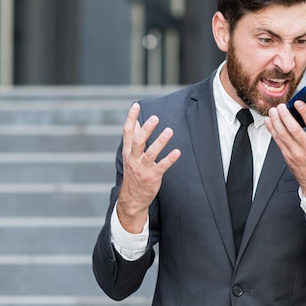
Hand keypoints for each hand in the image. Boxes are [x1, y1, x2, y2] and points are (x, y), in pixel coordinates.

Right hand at [117, 103, 180, 232]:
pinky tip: (177, 152)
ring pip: (151, 153)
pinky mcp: (152, 177)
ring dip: (160, 142)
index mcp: (127, 152)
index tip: (136, 106)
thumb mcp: (129, 156)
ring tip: (169, 131)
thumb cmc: (133, 173)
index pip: (127, 133)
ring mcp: (143, 168)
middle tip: (155, 118)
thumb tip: (137, 123)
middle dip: (146, 129)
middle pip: (138, 141)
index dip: (131, 119)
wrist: (132, 199)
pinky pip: (162, 166)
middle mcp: (133, 159)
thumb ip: (133, 140)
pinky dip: (170, 159)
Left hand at [264, 101, 305, 196]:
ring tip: (273, 111)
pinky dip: (272, 130)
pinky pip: (278, 141)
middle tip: (280, 106)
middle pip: (294, 128)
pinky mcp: (288, 157)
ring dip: (276, 121)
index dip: (304, 111)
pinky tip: (269, 121)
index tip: (297, 102)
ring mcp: (297, 154)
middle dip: (285, 115)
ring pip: (283, 134)